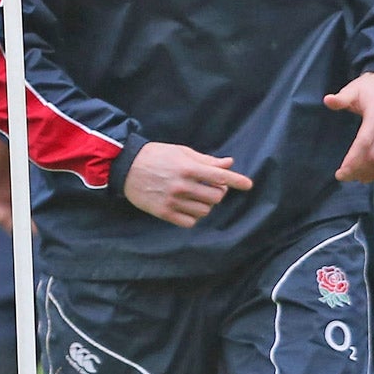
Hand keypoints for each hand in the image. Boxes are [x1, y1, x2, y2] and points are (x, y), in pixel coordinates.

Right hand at [122, 142, 252, 227]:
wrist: (124, 166)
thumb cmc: (155, 156)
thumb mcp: (181, 152)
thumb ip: (206, 160)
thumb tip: (228, 163)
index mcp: (188, 168)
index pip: (221, 176)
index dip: (238, 180)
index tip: (249, 185)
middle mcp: (182, 185)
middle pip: (216, 196)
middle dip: (219, 192)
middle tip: (212, 188)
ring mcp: (173, 200)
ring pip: (205, 210)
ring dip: (206, 205)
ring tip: (198, 198)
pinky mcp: (163, 212)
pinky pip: (190, 222)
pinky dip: (194, 216)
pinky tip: (189, 208)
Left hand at [325, 71, 373, 182]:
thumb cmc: (370, 88)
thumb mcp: (353, 89)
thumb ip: (341, 98)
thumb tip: (328, 100)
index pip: (364, 143)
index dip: (352, 161)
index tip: (340, 172)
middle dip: (358, 170)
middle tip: (343, 177)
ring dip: (370, 173)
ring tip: (354, 178)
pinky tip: (369, 174)